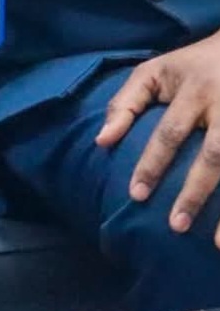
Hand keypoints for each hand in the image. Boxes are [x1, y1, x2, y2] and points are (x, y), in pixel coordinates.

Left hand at [96, 29, 219, 241]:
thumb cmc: (191, 66)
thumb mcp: (154, 72)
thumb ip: (124, 103)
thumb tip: (102, 141)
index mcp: (194, 92)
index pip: (170, 133)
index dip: (152, 164)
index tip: (136, 194)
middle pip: (214, 156)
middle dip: (195, 193)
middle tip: (175, 226)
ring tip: (219, 245)